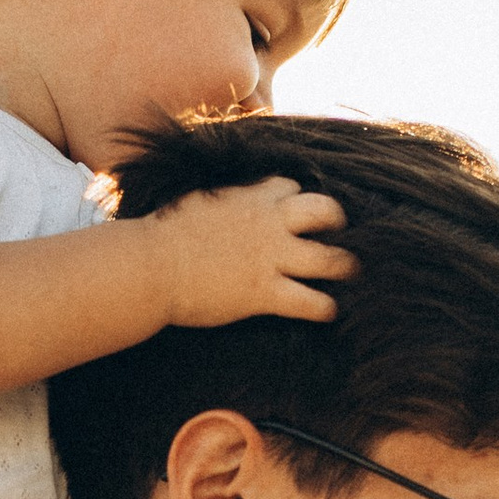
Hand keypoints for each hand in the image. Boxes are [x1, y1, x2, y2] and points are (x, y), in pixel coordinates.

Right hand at [140, 179, 353, 328]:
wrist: (148, 266)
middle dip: (337, 221)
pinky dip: (325, 308)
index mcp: (250, 197)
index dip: (298, 200)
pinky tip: (329, 312)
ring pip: (330, 259)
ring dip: (345, 266)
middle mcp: (269, 223)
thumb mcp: (198, 201)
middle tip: (339, 234)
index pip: (292, 187)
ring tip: (350, 273)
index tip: (297, 213)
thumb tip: (225, 199)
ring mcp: (270, 258)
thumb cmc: (163, 234)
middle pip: (325, 210)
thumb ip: (223, 199)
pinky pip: (311, 302)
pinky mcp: (265, 293)